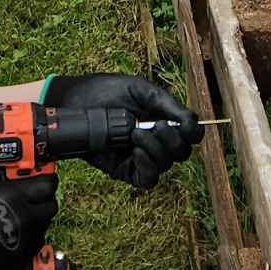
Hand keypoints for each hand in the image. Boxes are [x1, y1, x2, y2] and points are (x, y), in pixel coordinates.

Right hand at [0, 172, 58, 269]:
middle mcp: (22, 219)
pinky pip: (34, 243)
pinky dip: (30, 236)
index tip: (42, 175)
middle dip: (44, 198)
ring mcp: (20, 241)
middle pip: (50, 205)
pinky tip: (16, 231)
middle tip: (33, 193)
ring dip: (38, 217)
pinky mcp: (15, 259)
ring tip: (23, 211)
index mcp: (11, 196)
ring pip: (44, 225)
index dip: (46, 178)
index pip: (47, 184)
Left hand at [43, 73, 201, 189]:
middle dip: (173, 140)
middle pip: (182, 152)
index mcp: (164, 119)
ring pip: (166, 164)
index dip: (193, 132)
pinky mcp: (127, 170)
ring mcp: (142, 156)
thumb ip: (167, 104)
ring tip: (136, 134)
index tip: (184, 125)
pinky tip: (137, 151)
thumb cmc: (106, 92)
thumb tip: (191, 121)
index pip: (191, 134)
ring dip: (156, 149)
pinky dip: (148, 166)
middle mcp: (156, 140)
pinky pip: (148, 179)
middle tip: (155, 125)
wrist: (77, 102)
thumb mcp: (141, 90)